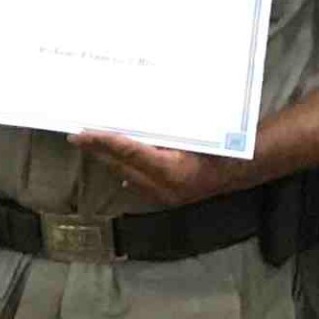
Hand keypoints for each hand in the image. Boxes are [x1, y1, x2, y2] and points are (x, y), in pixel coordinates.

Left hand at [73, 133, 258, 209]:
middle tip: (77, 134)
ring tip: (89, 142)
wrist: (241, 170)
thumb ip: (161, 132)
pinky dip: (122, 168)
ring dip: (107, 158)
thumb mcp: (191, 133)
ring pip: (124, 174)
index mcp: (172, 170)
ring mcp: (163, 195)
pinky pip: (135, 182)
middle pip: (120, 165)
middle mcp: (164, 187)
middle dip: (97, 150)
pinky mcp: (163, 198)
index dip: (102, 141)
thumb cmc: (220, 145)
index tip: (80, 134)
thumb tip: (130, 120)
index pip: (128, 151)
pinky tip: (111, 159)